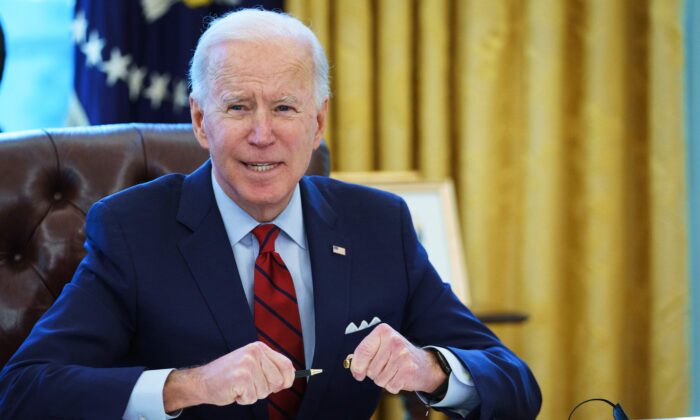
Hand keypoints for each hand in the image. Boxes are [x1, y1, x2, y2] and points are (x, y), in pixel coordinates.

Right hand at [163, 342, 294, 411]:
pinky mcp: (241, 378)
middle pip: (278, 381)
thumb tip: (290, 378)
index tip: (284, 385)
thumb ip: (269, 368)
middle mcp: (254, 353)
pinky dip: (244, 399)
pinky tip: (234, 391)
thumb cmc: (228, 375)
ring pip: (265, 391)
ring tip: (240, 386)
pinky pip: (252, 398)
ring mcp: (248, 365)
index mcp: (259, 348)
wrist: (202, 381)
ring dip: (253, 394)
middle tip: (251, 386)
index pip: (286, 364)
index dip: (288, 379)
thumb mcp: (252, 364)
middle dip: (266, 389)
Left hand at [348, 323, 446, 393]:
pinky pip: (390, 386)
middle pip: (370, 369)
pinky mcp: (408, 369)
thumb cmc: (397, 355)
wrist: (424, 364)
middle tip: (387, 367)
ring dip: (384, 380)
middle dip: (374, 373)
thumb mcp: (381, 347)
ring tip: (394, 371)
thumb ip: (364, 353)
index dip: (357, 366)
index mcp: (383, 331)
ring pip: (379, 379)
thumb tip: (349, 362)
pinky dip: (393, 386)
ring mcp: (402, 355)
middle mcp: (393, 340)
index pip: (362, 351)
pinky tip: (400, 377)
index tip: (358, 374)